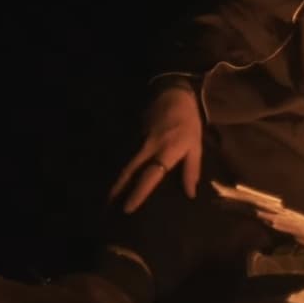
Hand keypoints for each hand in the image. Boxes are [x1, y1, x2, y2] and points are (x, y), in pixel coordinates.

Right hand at [110, 85, 203, 212]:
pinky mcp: (133, 136)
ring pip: (124, 164)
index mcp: (166, 151)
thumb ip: (192, 169)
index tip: (128, 207)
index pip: (150, 175)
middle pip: (129, 172)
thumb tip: (190, 193)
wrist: (173, 95)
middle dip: (117, 190)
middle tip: (108, 208)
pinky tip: (116, 181)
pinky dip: (120, 170)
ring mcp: (138, 141)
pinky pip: (126, 156)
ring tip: (108, 199)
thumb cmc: (188, 122)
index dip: (139, 192)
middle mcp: (148, 148)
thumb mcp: (196, 145)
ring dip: (116, 181)